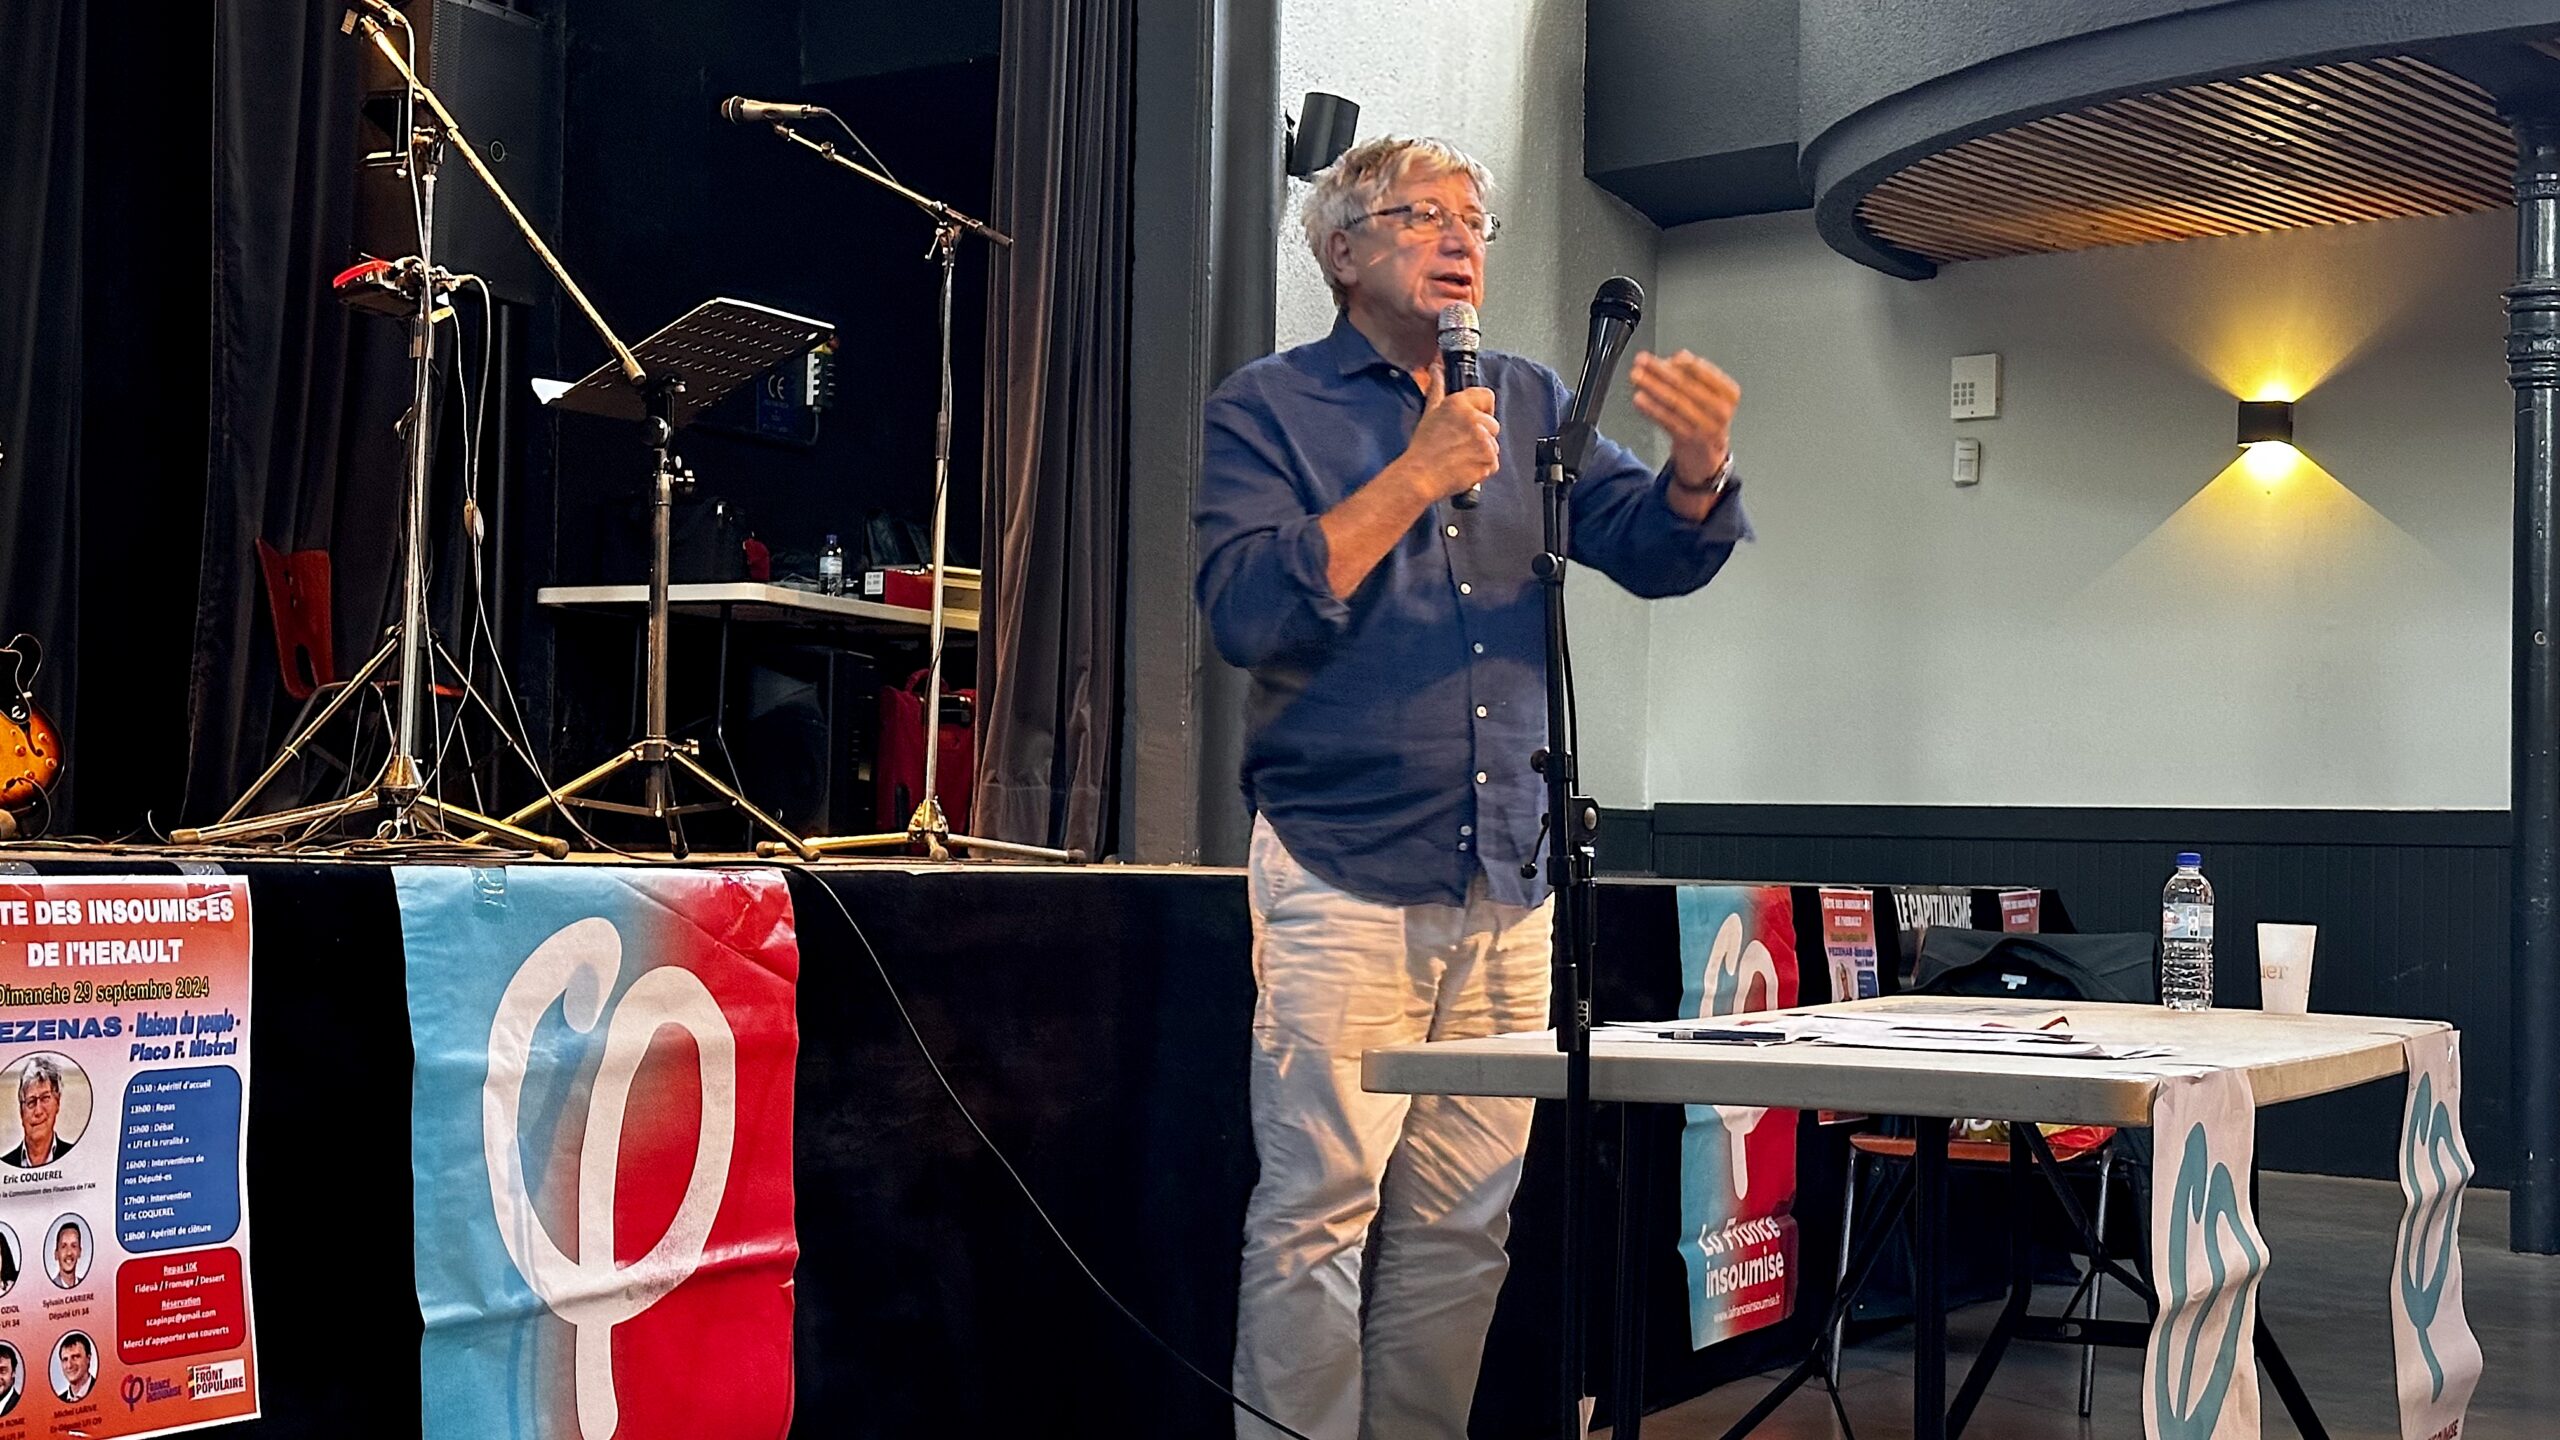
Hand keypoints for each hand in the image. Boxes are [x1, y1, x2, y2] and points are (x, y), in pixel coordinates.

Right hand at [1396, 363, 1499, 503]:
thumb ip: (1437, 389)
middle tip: (1460, 444)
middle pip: (1493, 423)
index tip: (1476, 419)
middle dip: (1482, 434)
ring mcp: (1484, 440)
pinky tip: (1465, 467)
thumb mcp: (1430, 413)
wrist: (1420, 476)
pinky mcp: (1488, 460)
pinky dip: (1483, 467)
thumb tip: (1436, 368)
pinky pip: (1493, 462)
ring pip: (1493, 444)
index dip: (1483, 408)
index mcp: (1460, 404)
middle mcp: (1474, 419)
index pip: (1487, 396)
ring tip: (1460, 457)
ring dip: (1482, 451)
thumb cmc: (1423, 447)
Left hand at [1630, 350, 1738, 487]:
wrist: (1707, 455)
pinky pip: (1666, 420)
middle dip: (1661, 371)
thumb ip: (1693, 374)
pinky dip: (1651, 408)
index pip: (1706, 373)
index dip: (1686, 363)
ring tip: (1637, 376)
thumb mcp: (1708, 394)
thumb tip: (1676, 358)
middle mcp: (1721, 411)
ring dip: (1652, 387)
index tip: (1670, 356)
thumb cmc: (1706, 417)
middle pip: (1687, 386)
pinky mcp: (1688, 440)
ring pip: (1675, 402)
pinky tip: (1639, 398)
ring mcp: (1705, 427)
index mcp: (1729, 394)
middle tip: (1643, 360)